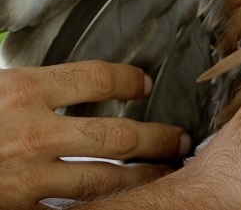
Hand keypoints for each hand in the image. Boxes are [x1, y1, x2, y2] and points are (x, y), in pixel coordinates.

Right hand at [0, 61, 190, 208]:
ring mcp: (27, 177)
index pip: (99, 80)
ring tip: (163, 172)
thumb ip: (35, 88)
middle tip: (180, 139)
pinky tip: (120, 201)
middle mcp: (33, 133)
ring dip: (142, 177)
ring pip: (105, 180)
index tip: (146, 84)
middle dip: (158, 138)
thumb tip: (75, 84)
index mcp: (25, 91)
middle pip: (118, 136)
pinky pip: (72, 209)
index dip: (131, 81)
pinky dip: (100, 204)